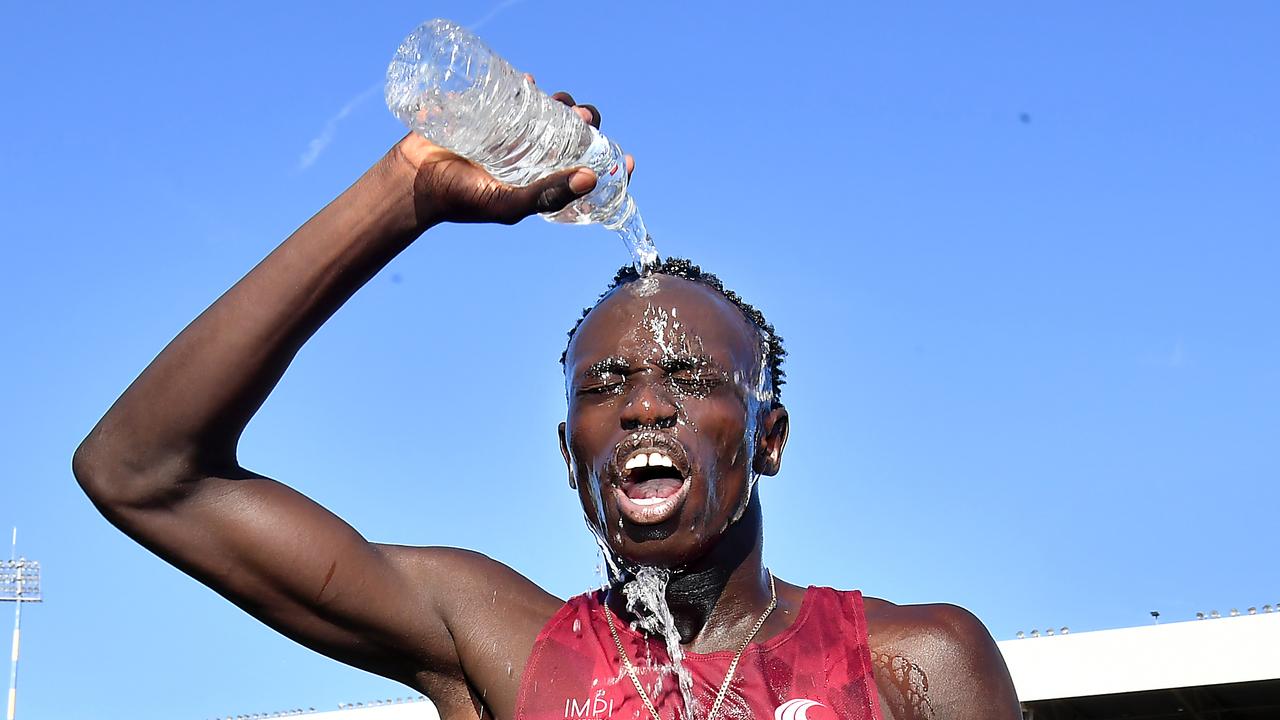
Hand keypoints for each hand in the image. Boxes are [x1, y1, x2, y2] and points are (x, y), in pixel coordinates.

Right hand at [391, 78, 635, 227]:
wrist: (415, 178)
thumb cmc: (461, 198)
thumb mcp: (508, 203)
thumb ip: (547, 194)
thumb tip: (591, 179)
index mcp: (542, 178)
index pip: (585, 168)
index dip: (610, 163)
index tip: (628, 159)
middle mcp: (532, 154)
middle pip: (573, 133)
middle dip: (587, 123)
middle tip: (584, 119)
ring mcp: (513, 131)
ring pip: (550, 110)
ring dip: (563, 103)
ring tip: (561, 103)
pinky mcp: (492, 110)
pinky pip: (516, 91)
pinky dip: (527, 84)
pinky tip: (530, 81)